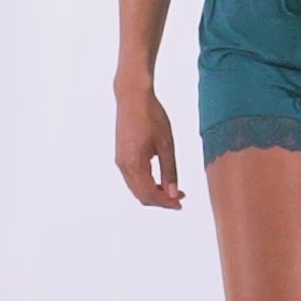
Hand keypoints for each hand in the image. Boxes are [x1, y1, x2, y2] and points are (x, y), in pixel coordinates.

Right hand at [115, 85, 185, 208]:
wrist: (132, 97)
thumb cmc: (151, 116)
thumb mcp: (166, 145)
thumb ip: (170, 172)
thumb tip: (173, 193)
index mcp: (134, 164)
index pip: (149, 195)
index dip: (165, 202)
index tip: (181, 203)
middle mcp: (123, 166)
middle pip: (141, 195)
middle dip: (160, 200)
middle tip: (180, 197)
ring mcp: (120, 161)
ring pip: (136, 188)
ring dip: (153, 192)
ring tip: (172, 189)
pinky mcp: (121, 155)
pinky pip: (133, 178)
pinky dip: (146, 183)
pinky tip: (159, 179)